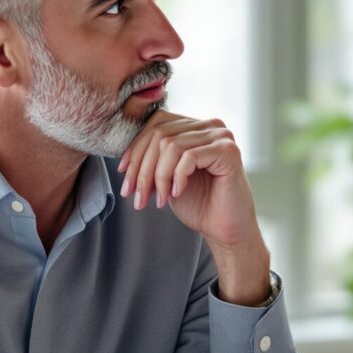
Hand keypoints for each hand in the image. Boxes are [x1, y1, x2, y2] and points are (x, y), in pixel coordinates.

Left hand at [119, 112, 257, 243]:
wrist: (225, 229)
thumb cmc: (199, 204)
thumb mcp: (167, 177)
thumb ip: (153, 158)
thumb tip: (124, 155)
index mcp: (195, 127)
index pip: (157, 124)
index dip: (136, 148)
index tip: (124, 175)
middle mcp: (210, 126)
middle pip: (160, 135)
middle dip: (142, 168)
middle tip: (136, 195)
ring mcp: (221, 136)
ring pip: (171, 146)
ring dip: (158, 177)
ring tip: (159, 200)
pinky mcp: (228, 151)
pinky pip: (189, 156)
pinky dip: (177, 176)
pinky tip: (177, 193)